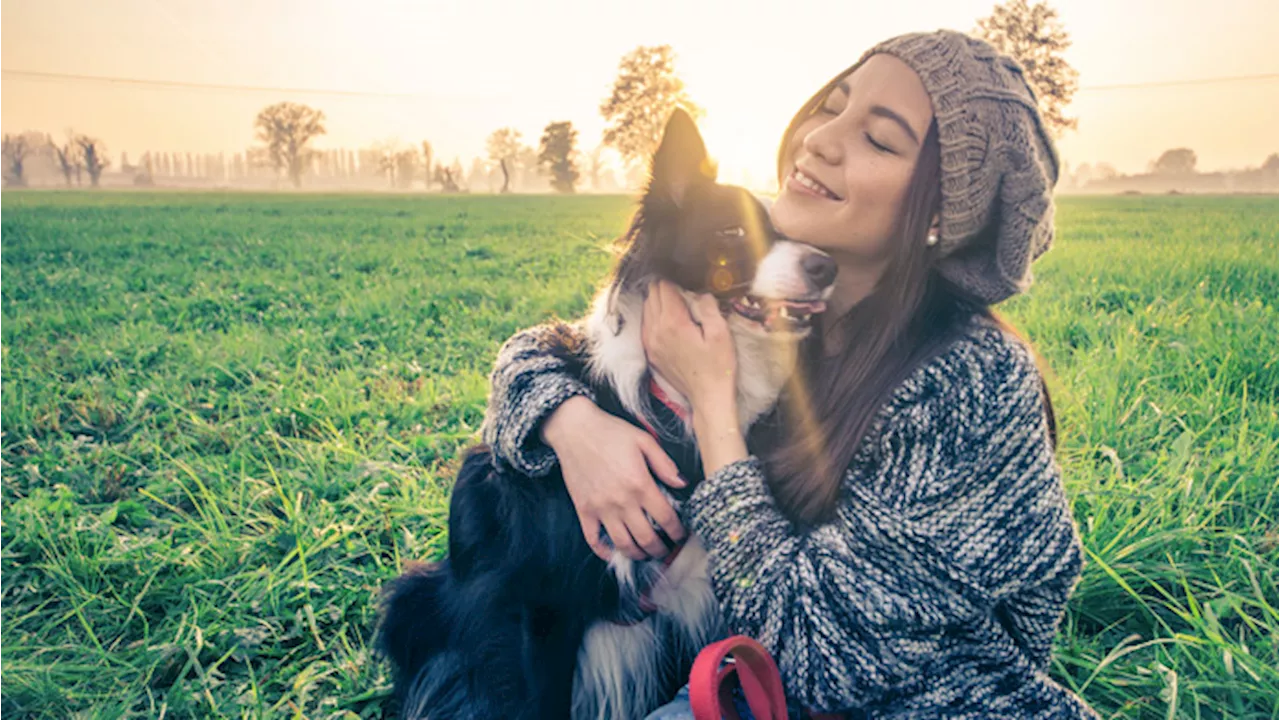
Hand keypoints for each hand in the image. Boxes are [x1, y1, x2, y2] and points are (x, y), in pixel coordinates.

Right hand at [541, 396, 687, 560]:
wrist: (574, 429)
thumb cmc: (611, 432)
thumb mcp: (644, 440)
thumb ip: (665, 464)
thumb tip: (682, 483)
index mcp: (640, 484)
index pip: (666, 518)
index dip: (677, 532)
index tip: (681, 535)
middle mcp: (621, 501)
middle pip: (646, 538)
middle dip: (661, 550)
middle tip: (666, 550)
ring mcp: (601, 508)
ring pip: (623, 544)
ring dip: (638, 555)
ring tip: (646, 554)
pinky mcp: (583, 510)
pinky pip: (594, 540)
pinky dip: (605, 552)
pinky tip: (614, 553)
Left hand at [641, 279, 737, 413]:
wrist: (708, 397)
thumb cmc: (718, 367)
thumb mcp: (720, 334)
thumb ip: (708, 308)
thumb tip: (701, 291)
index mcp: (674, 323)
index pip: (664, 288)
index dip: (675, 279)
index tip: (685, 277)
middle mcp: (656, 330)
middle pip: (652, 295)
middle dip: (664, 286)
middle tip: (680, 285)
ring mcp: (651, 343)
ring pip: (646, 308)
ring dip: (657, 300)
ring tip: (675, 299)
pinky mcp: (651, 353)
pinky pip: (646, 325)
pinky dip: (653, 316)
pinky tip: (667, 318)